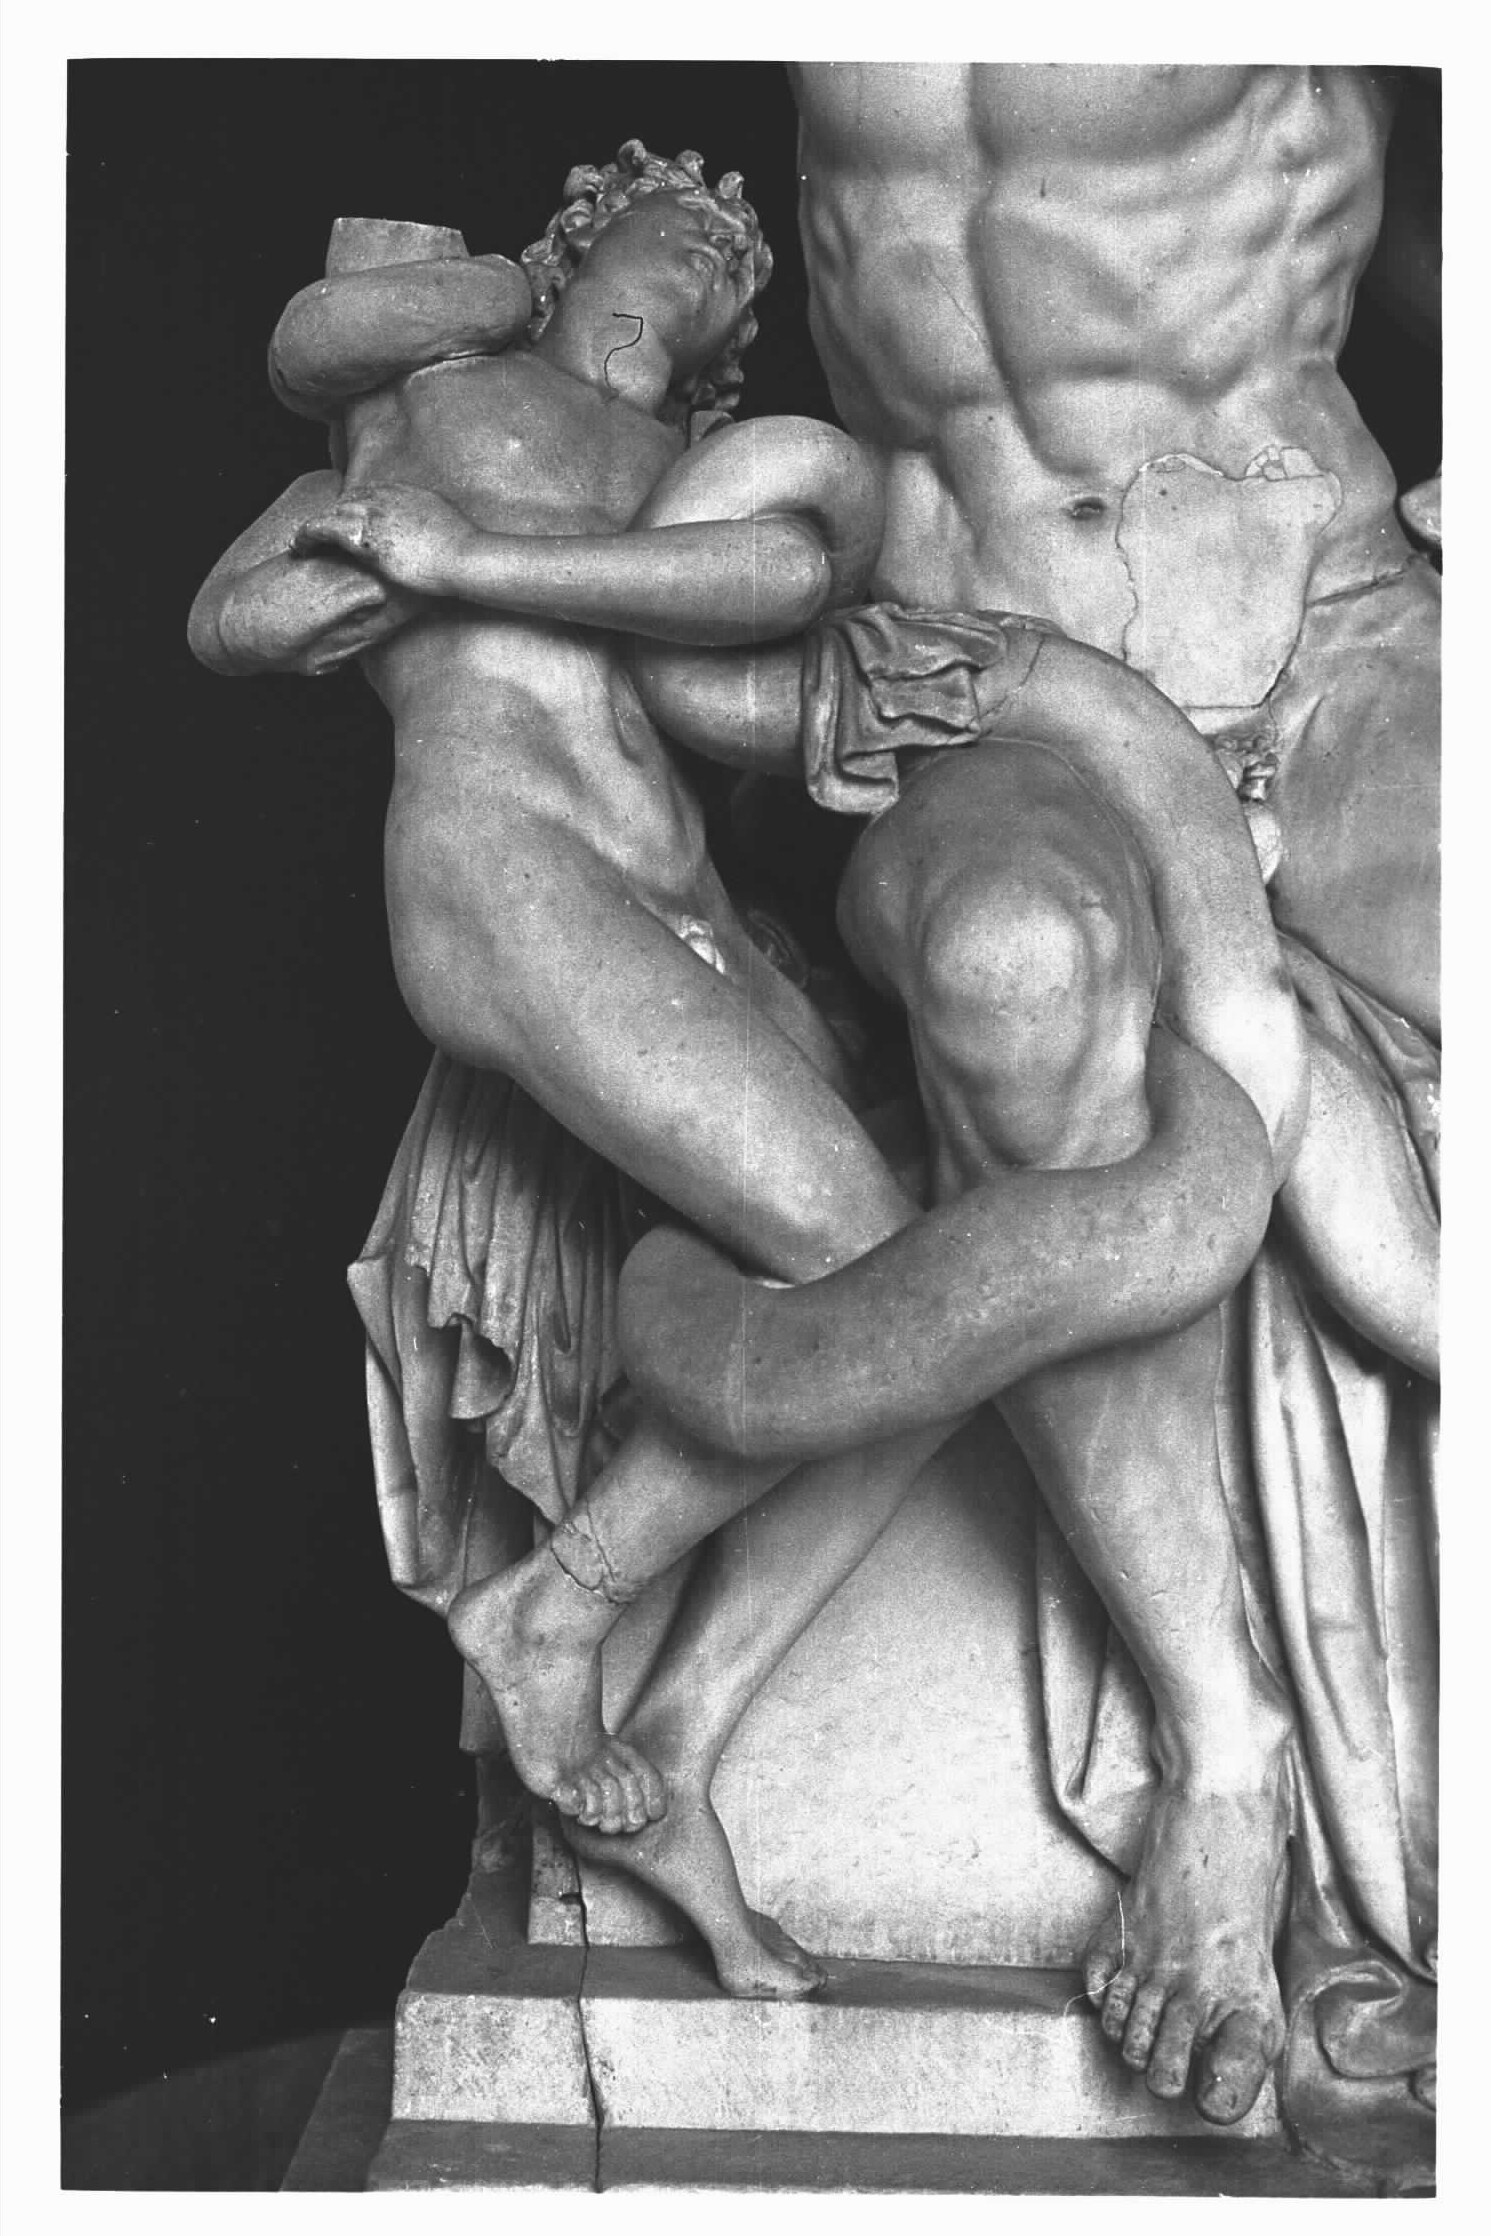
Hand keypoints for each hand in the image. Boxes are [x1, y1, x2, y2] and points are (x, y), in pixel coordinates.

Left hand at [291, 482, 474, 593]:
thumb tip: (435, 530)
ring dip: (315, 525)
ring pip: (332, 511)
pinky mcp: (364, 536)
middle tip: (318, 533)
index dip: (355, 508)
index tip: (346, 522)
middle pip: (348, 499)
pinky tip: (300, 547)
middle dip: (333, 514)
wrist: (467, 557)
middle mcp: (387, 497)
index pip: (371, 493)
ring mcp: (374, 514)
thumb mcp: (450, 525)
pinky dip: (309, 535)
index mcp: (408, 492)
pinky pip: (325, 529)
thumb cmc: (468, 550)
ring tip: (302, 541)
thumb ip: (434, 522)